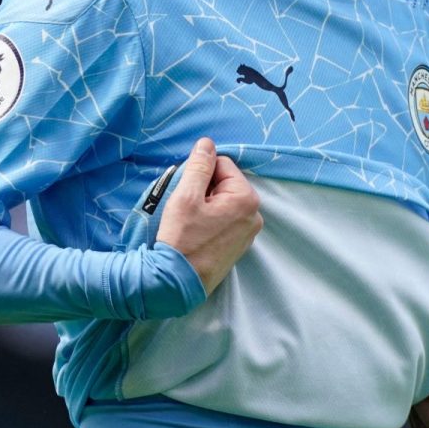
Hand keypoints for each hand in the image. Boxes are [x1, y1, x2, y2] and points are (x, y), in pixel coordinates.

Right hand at [157, 137, 260, 293]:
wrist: (174, 283)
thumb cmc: (180, 239)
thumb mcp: (185, 196)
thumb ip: (198, 166)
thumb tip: (207, 143)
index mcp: (246, 199)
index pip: (222, 165)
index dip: (200, 173)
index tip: (186, 191)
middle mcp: (254, 216)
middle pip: (225, 184)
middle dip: (204, 189)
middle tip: (186, 208)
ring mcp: (248, 234)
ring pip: (224, 202)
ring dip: (206, 205)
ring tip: (190, 222)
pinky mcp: (238, 247)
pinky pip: (225, 221)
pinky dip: (210, 221)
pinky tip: (196, 233)